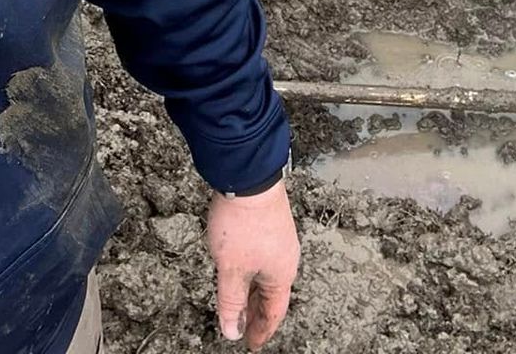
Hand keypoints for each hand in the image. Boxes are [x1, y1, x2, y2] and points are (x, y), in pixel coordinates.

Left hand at [205, 180, 299, 347]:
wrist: (248, 178)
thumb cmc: (242, 222)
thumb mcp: (230, 269)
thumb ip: (230, 302)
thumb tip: (232, 331)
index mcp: (281, 274)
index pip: (273, 313)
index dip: (261, 330)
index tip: (252, 343)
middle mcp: (285, 258)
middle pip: (271, 295)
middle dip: (255, 312)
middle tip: (242, 326)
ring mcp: (279, 240)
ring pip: (266, 275)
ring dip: (252, 291)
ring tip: (237, 300)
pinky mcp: (270, 224)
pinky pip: (263, 258)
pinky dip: (251, 271)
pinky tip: (238, 267)